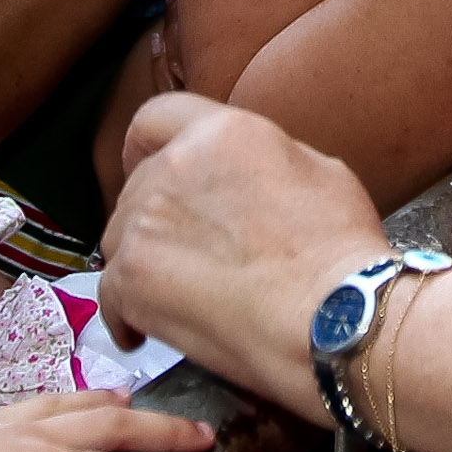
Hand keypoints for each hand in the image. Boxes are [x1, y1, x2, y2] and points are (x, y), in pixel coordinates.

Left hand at [100, 96, 388, 415]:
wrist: (336, 319)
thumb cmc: (341, 254)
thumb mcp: (320, 171)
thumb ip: (265, 160)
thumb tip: (249, 174)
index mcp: (223, 132)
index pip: (157, 118)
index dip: (144, 146)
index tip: (140, 164)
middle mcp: (176, 166)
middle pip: (137, 187)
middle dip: (154, 219)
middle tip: (184, 255)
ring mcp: (147, 222)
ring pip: (120, 238)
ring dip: (142, 264)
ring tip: (177, 297)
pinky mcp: (133, 278)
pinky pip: (110, 294)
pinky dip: (125, 315)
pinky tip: (144, 332)